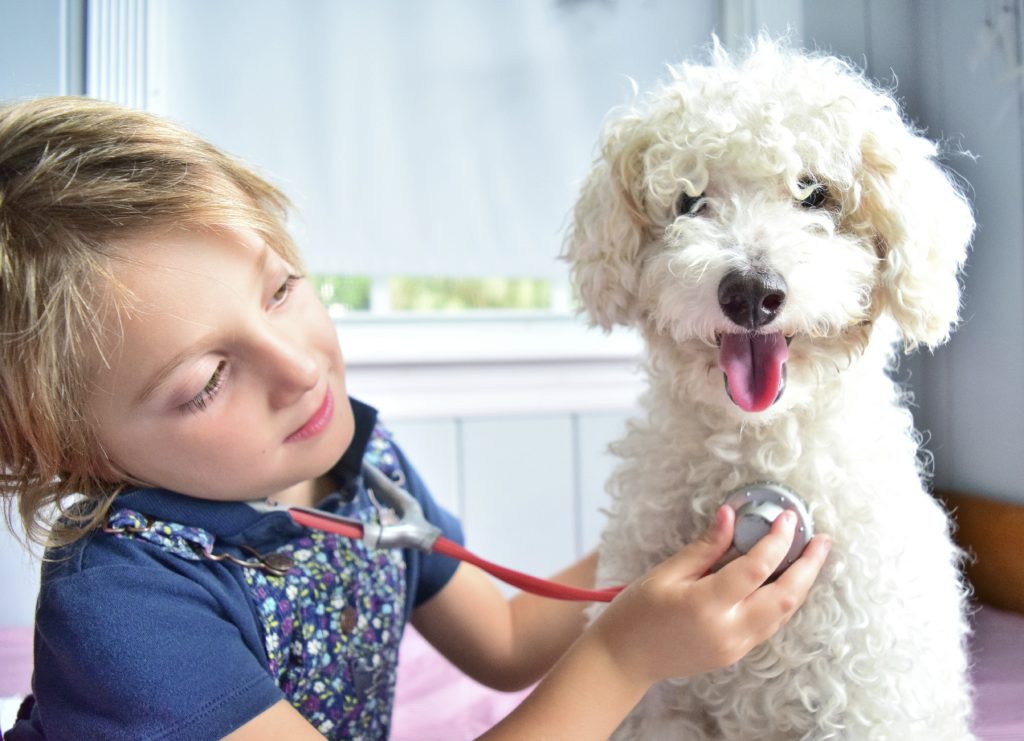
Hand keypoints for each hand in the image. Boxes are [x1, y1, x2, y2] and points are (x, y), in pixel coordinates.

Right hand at [586, 505, 830, 686]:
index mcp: (707, 605)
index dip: (777, 540)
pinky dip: (784, 600)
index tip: (787, 518)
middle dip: (809, 566)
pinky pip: (771, 625)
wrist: (625, 659)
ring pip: (784, 613)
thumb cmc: (637, 613)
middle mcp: (729, 630)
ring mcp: (736, 646)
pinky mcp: (736, 653)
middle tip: (821, 538)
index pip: (756, 568)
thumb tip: (731, 515)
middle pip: (785, 596)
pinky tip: (786, 580)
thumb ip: (705, 547)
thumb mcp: (665, 572)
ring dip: (802, 584)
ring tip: (811, 556)